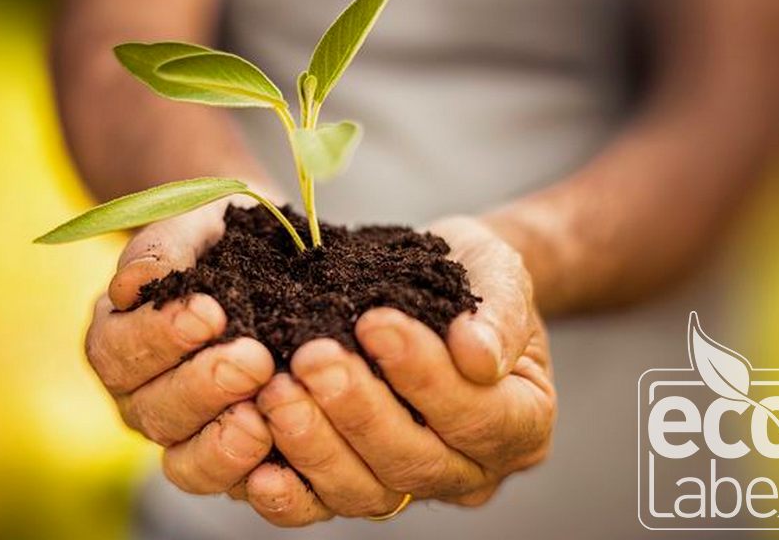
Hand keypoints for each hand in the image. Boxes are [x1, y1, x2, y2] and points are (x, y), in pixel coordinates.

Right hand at [85, 198, 276, 494]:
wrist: (277, 256)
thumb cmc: (225, 238)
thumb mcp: (194, 223)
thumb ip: (162, 249)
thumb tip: (131, 285)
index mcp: (119, 342)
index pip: (119, 353)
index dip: (159, 338)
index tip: (208, 312)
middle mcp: (144, 398)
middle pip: (154, 412)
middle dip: (203, 387)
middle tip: (255, 359)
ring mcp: (189, 436)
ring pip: (187, 463)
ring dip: (224, 444)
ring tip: (263, 417)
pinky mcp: (237, 462)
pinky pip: (238, 488)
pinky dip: (259, 481)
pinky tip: (284, 458)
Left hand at [243, 216, 555, 525]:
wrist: (435, 286)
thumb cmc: (470, 277)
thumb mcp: (497, 272)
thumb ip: (499, 312)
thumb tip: (479, 355)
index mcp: (520, 423)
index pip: (478, 415)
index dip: (425, 376)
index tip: (376, 322)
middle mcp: (469, 469)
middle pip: (414, 463)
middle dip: (358, 411)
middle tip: (312, 358)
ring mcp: (410, 485)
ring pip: (364, 492)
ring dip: (315, 445)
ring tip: (277, 392)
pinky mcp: (355, 483)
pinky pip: (320, 506)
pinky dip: (288, 493)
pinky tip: (259, 464)